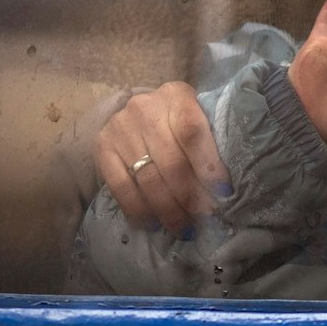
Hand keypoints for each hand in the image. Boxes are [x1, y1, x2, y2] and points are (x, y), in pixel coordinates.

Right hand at [94, 82, 231, 234]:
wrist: (134, 114)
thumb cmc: (175, 121)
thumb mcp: (196, 117)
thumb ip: (210, 141)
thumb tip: (223, 190)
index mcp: (176, 96)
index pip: (192, 132)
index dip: (208, 165)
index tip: (222, 192)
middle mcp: (145, 108)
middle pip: (171, 162)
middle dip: (190, 197)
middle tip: (204, 218)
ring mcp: (120, 128)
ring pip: (148, 179)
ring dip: (168, 210)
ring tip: (182, 229)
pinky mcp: (102, 148)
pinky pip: (121, 187)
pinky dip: (139, 210)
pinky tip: (152, 225)